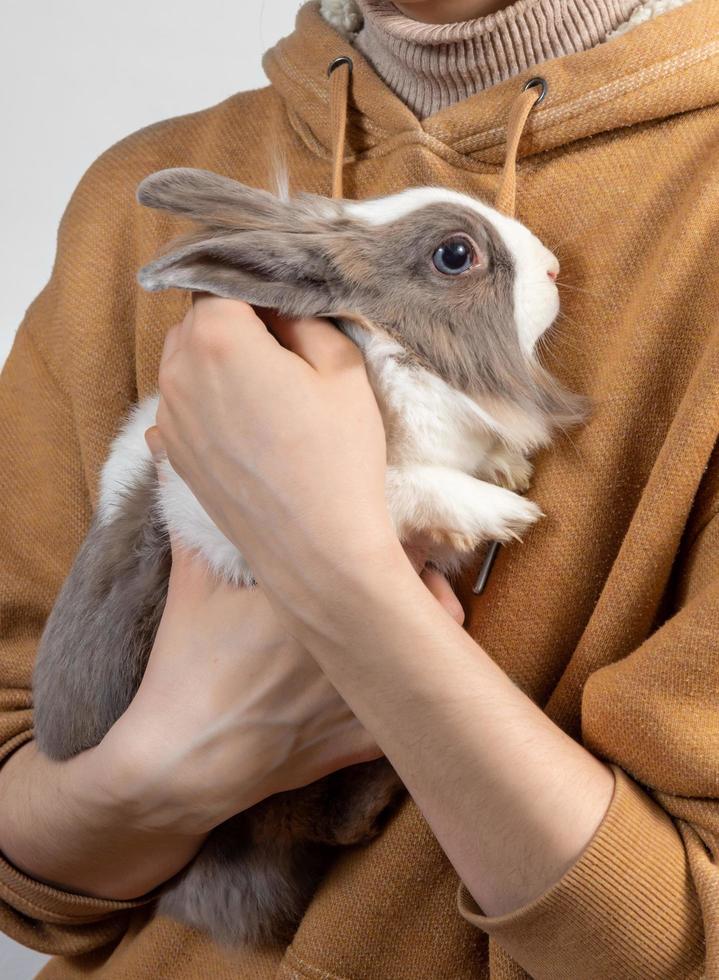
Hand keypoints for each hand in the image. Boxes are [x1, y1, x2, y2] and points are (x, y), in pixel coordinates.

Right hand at [103, 435, 463, 837]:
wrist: (181, 761)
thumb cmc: (187, 668)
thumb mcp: (192, 586)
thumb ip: (197, 519)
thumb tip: (172, 456)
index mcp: (321, 595)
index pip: (393, 550)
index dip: (403, 537)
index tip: (396, 530)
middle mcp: (355, 643)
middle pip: (429, 598)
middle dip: (427, 582)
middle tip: (413, 571)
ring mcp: (364, 697)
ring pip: (432, 657)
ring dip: (428, 634)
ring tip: (408, 620)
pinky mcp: (361, 741)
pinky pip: (410, 716)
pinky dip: (411, 696)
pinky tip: (398, 680)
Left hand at [148, 295, 399, 630]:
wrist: (317, 551)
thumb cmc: (337, 459)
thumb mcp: (342, 368)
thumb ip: (304, 317)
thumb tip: (280, 307)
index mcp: (217, 339)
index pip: (225, 281)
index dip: (261, 290)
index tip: (291, 308)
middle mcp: (178, 373)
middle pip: (200, 320)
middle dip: (238, 323)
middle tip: (288, 352)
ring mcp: (169, 418)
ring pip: (187, 362)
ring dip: (221, 363)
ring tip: (271, 394)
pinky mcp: (173, 455)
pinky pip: (185, 404)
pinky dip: (212, 401)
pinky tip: (253, 427)